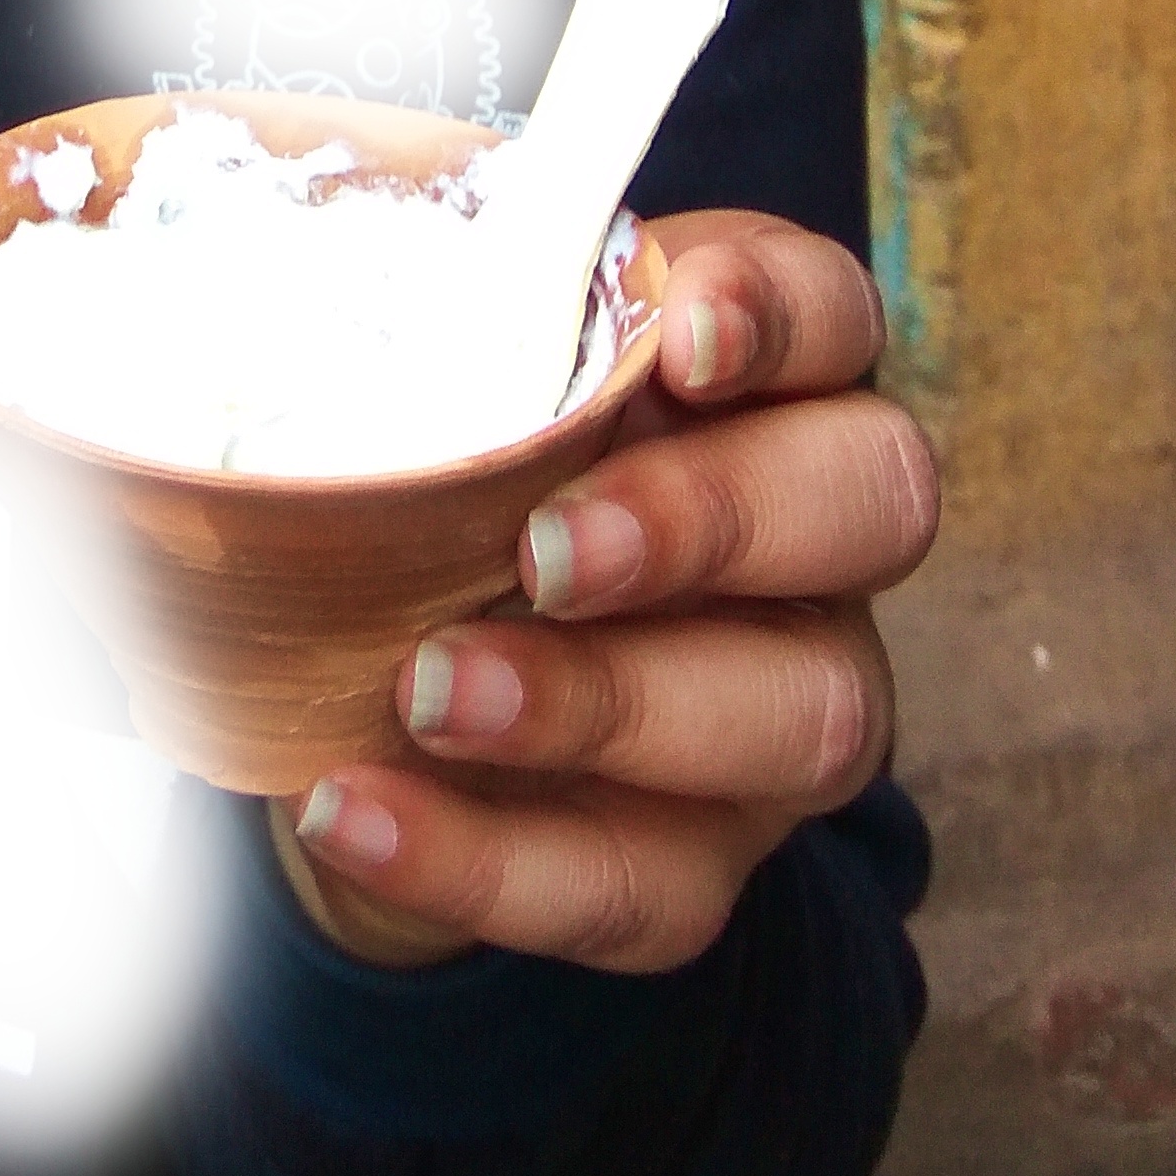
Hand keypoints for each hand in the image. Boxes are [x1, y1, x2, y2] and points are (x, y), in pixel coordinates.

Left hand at [274, 213, 940, 974]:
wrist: (362, 698)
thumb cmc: (419, 479)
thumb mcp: (418, 392)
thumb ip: (416, 339)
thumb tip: (303, 295)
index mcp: (746, 381)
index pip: (830, 312)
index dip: (779, 313)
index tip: (681, 334)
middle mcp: (809, 540)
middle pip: (872, 499)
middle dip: (715, 516)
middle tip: (542, 548)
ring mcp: (782, 705)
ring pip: (809, 712)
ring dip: (606, 703)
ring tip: (429, 692)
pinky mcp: (705, 857)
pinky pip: (645, 880)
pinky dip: (487, 860)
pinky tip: (355, 810)